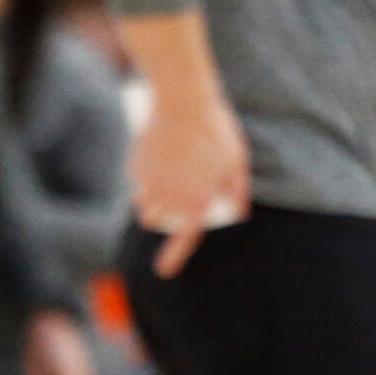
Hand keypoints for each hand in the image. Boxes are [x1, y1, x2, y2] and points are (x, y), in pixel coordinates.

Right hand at [133, 81, 249, 277]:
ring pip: (143, 205)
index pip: (184, 240)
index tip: (164, 271)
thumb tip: (240, 214)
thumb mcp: (237, 162)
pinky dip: (144, 178)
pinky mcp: (135, 166)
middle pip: (155, 222)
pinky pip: (136, 181)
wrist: (183, 102)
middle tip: (173, 201)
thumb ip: (238, 192)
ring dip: (150, 202)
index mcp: (197, 201)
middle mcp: (170, 198)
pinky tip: (159, 157)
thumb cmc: (216, 132)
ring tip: (165, 181)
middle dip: (161, 218)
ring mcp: (149, 183)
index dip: (173, 258)